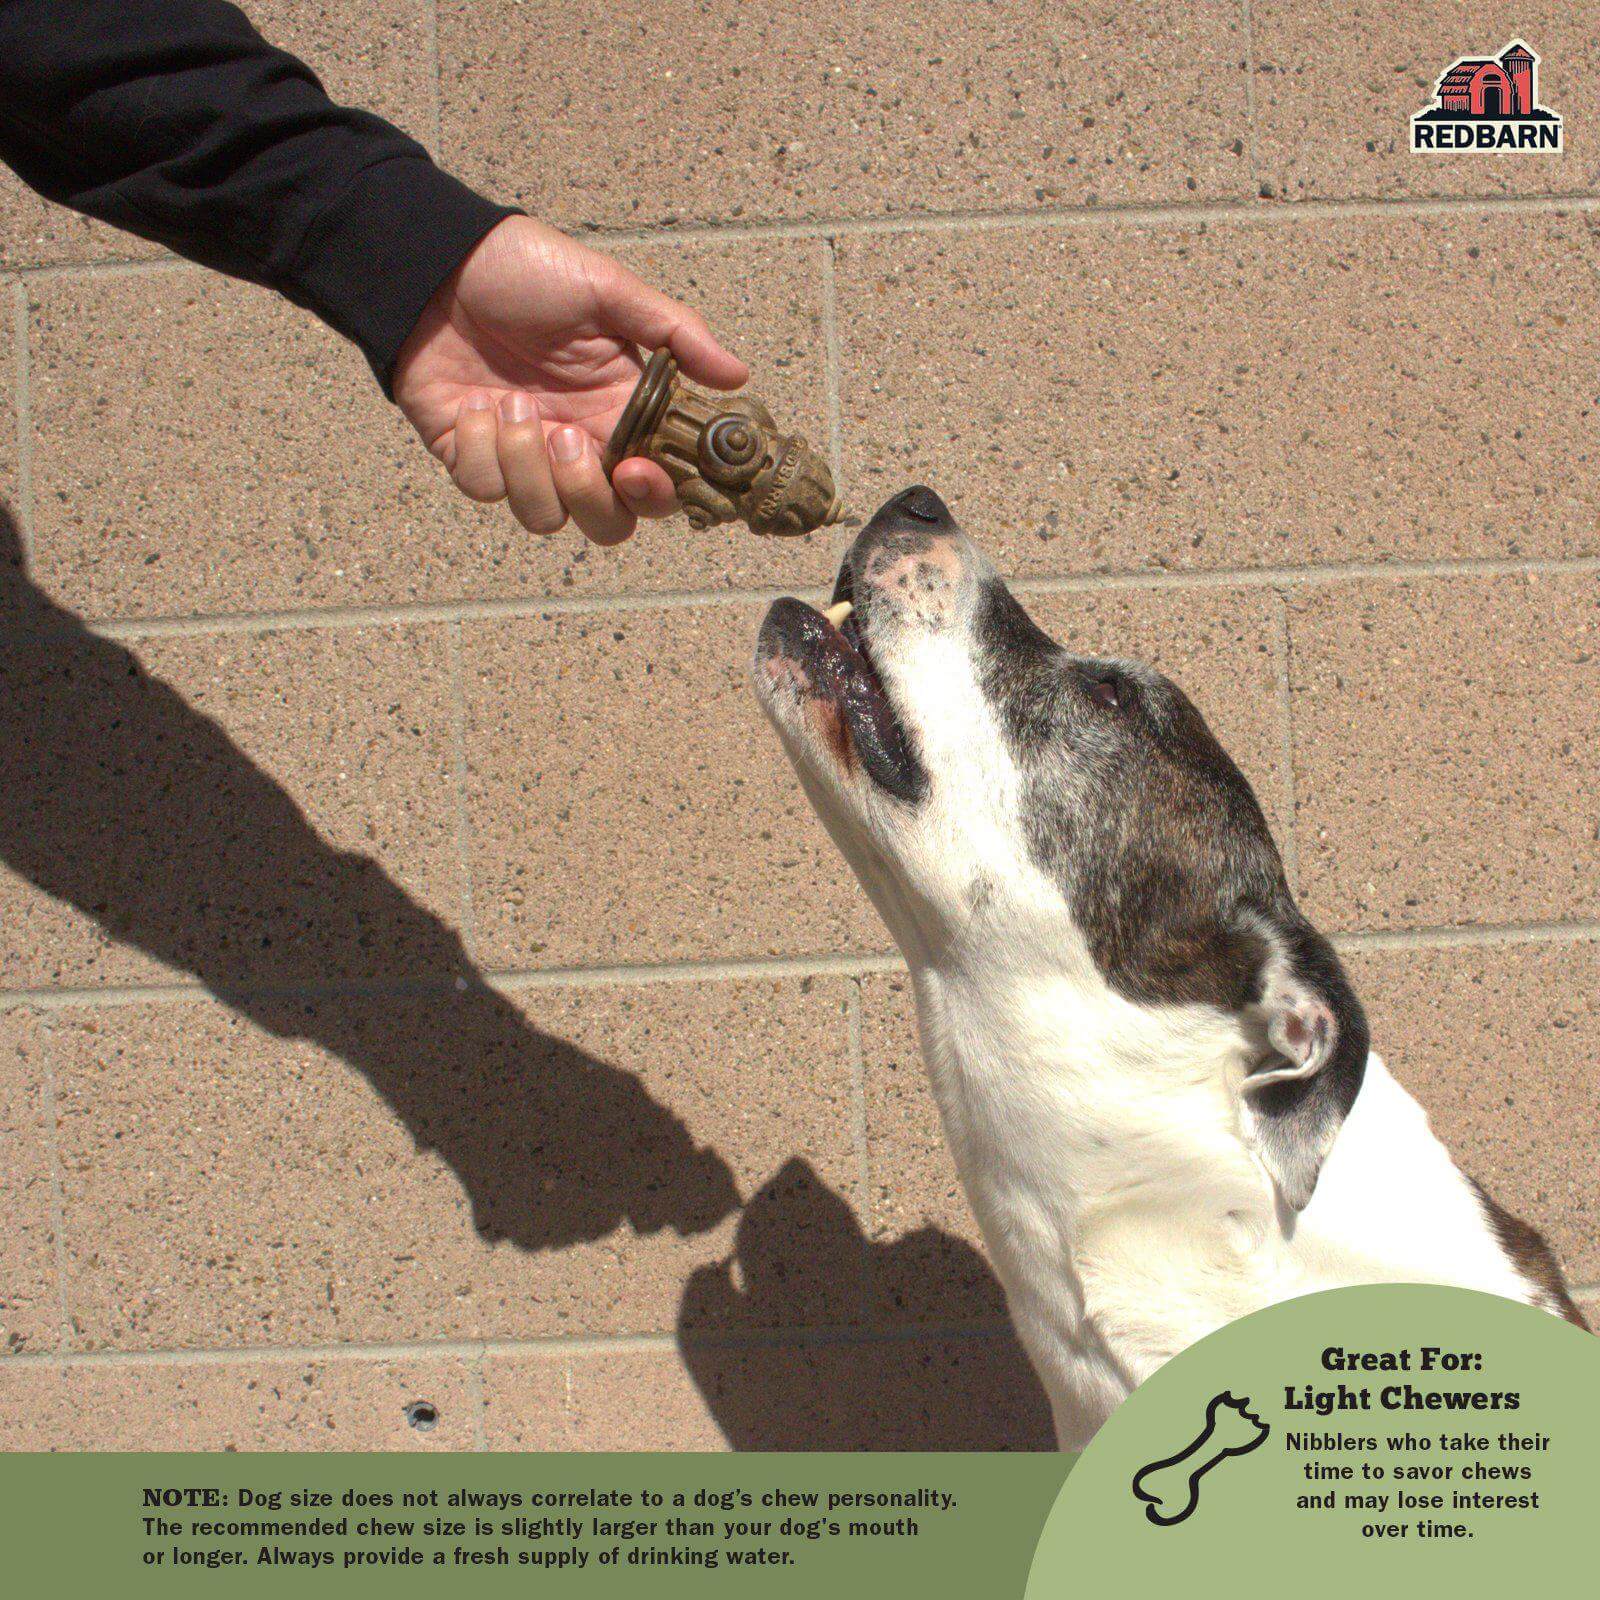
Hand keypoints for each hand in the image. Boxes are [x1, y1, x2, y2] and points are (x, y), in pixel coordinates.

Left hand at [393, 217, 747, 544]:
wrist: (435, 263)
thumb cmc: (526, 270)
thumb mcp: (609, 289)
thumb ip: (675, 333)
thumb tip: (738, 375)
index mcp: (619, 414)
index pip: (656, 485)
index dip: (655, 494)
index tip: (638, 468)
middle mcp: (577, 446)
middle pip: (606, 525)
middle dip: (590, 498)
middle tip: (569, 440)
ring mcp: (523, 458)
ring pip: (543, 518)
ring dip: (526, 465)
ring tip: (510, 401)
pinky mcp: (470, 457)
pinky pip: (483, 487)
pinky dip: (479, 446)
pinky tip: (473, 402)